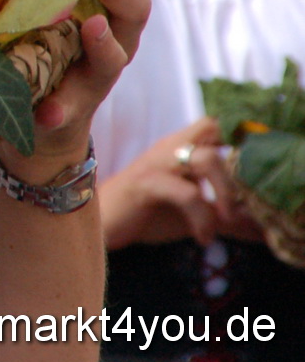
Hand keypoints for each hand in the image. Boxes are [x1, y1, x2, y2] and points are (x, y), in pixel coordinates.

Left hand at [0, 0, 156, 182]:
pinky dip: (62, 107)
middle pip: (137, 5)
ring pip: (116, 54)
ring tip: (89, 24)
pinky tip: (48, 109)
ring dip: (102, 39)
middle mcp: (118, 33)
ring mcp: (101, 72)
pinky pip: (73, 108)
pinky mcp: (77, 107)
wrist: (43, 113)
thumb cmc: (51, 35)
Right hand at [100, 118, 264, 248]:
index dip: (238, 137)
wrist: (100, 224)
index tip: (251, 170)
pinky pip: (185, 193)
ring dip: (226, 192)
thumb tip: (261, 229)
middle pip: (214, 130)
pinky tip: (203, 237)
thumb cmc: (145, 214)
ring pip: (206, 159)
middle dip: (237, 167)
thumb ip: (225, 219)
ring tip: (226, 219)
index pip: (214, 124)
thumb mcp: (192, 216)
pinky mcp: (145, 184)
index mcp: (179, 148)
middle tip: (242, 202)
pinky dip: (202, 217)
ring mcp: (157, 163)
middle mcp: (169, 147)